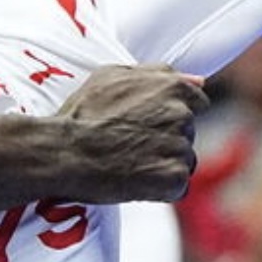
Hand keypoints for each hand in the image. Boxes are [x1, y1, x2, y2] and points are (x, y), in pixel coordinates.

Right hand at [54, 64, 207, 203]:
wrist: (64, 153)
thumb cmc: (82, 114)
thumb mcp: (110, 76)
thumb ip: (157, 72)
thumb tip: (198, 80)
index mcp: (172, 87)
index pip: (196, 102)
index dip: (169, 115)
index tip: (146, 125)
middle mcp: (182, 115)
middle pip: (188, 133)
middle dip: (166, 139)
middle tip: (129, 144)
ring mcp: (180, 147)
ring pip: (184, 160)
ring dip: (163, 164)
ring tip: (129, 163)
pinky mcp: (174, 177)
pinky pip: (178, 186)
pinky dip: (160, 188)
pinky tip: (135, 181)